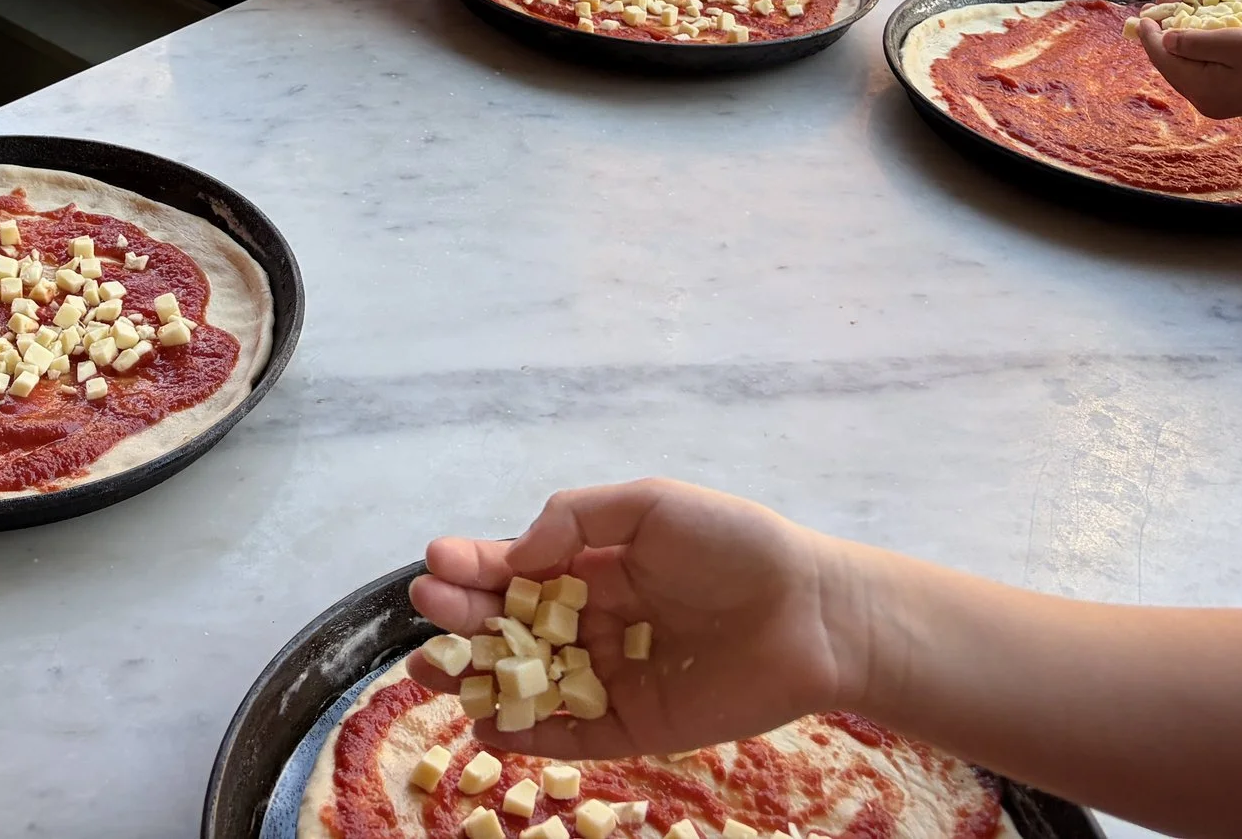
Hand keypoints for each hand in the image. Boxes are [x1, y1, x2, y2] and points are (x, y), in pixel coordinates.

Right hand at [405, 479, 856, 760]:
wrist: (813, 613)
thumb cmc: (737, 545)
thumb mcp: (650, 505)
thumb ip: (577, 519)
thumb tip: (516, 553)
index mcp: (594, 565)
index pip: (517, 566)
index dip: (474, 562)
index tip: (437, 559)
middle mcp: (593, 621)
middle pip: (510, 624)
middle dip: (463, 615)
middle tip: (427, 609)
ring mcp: (609, 675)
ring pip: (528, 682)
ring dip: (477, 676)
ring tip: (433, 668)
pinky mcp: (634, 726)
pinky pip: (569, 736)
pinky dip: (526, 735)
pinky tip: (484, 723)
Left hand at [1135, 17, 1241, 120]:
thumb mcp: (1234, 42)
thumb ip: (1194, 40)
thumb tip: (1164, 38)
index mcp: (1200, 89)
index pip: (1163, 58)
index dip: (1150, 34)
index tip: (1143, 14)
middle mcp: (1204, 99)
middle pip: (1171, 64)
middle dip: (1161, 36)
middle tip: (1153, 11)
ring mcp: (1217, 100)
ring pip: (1185, 67)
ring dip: (1178, 41)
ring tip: (1170, 17)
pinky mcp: (1230, 96)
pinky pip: (1202, 71)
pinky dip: (1196, 50)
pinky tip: (1196, 34)